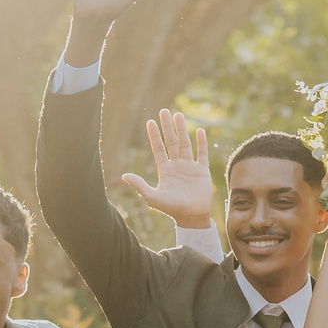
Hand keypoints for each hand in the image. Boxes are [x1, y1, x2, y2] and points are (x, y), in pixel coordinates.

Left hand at [119, 109, 214, 226]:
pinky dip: (201, 143)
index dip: (154, 135)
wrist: (191, 216)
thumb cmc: (172, 209)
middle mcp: (177, 166)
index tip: (150, 122)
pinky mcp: (202, 171)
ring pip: (185, 144)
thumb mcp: (152, 197)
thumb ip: (140, 185)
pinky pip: (202, 154)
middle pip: (171, 142)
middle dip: (167, 127)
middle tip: (164, 111)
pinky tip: (200, 131)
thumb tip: (124, 176)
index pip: (158, 148)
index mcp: (165, 170)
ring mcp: (190, 167)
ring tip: (179, 115)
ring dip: (182, 130)